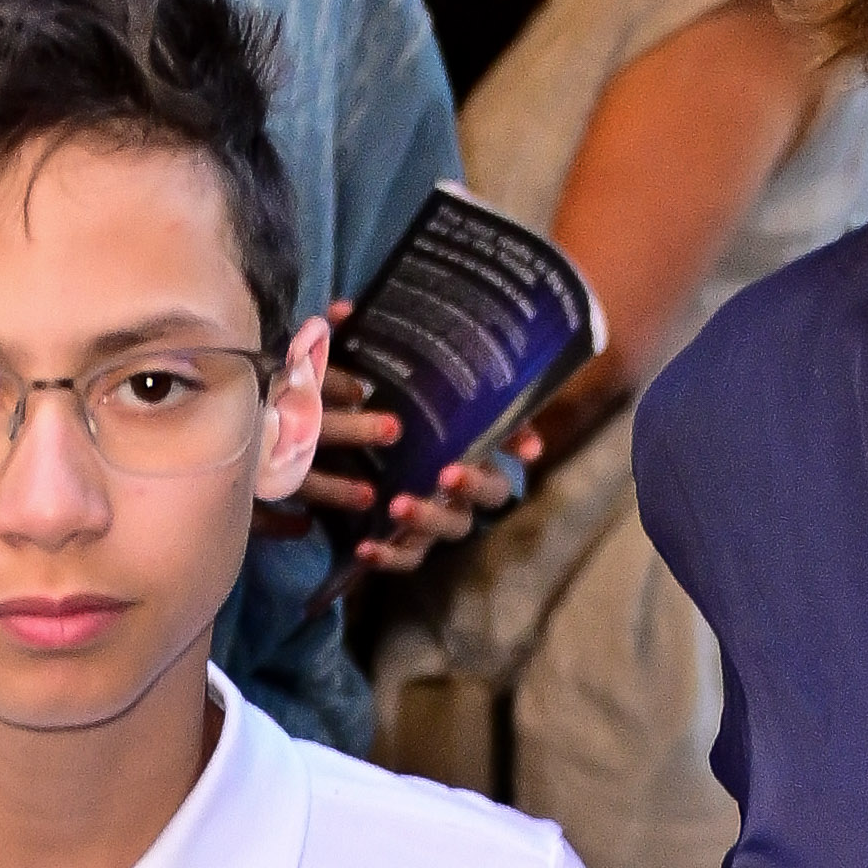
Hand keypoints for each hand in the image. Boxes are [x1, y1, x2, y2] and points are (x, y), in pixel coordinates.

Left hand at [299, 307, 533, 571]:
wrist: (339, 454)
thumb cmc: (376, 411)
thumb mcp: (376, 378)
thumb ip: (365, 348)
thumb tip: (339, 310)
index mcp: (470, 440)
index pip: (509, 438)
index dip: (520, 442)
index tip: (528, 449)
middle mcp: (462, 481)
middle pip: (491, 493)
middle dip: (473, 483)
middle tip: (448, 471)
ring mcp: (437, 513)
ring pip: (451, 526)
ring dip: (427, 516)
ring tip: (399, 503)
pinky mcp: (405, 540)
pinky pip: (406, 558)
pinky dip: (389, 555)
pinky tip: (365, 547)